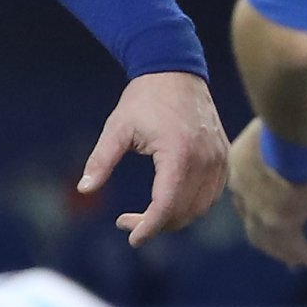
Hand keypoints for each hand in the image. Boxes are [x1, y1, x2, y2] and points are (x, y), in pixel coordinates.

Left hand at [78, 70, 227, 244]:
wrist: (174, 69)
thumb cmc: (143, 98)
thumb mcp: (117, 128)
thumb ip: (101, 161)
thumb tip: (83, 189)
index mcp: (178, 154)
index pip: (166, 206)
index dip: (148, 227)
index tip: (131, 238)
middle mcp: (205, 159)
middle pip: (184, 212)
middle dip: (155, 224)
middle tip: (126, 221)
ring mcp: (218, 158)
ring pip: (201, 207)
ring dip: (175, 218)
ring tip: (146, 215)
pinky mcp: (223, 155)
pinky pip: (213, 193)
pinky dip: (193, 205)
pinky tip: (169, 201)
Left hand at [225, 117, 306, 269]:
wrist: (294, 130)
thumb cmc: (299, 121)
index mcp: (242, 159)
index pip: (249, 184)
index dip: (263, 197)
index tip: (279, 205)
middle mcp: (240, 183)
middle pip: (252, 213)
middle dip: (268, 228)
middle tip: (286, 241)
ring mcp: (252, 205)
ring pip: (265, 235)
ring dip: (285, 248)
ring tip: (305, 258)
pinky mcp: (274, 222)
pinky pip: (292, 247)